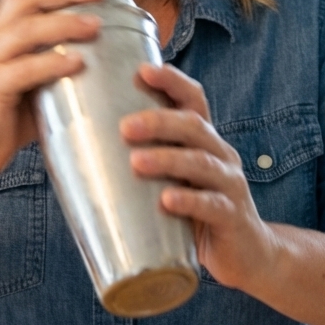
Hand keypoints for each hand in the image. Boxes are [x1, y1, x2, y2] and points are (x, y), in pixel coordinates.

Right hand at [0, 0, 104, 182]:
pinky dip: (53, 63)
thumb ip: (55, 57)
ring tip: (95, 25)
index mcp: (0, 28)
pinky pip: (24, 70)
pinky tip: (77, 63)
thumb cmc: (6, 115)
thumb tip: (103, 49)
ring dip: (65, 23)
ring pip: (26, 28)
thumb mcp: (31, 77)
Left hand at [120, 64, 278, 292]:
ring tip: (137, 162)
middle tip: (125, 127)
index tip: (143, 70)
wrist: (246, 253)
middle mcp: (221, 155)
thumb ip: (143, 163)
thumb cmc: (197, 212)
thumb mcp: (174, 180)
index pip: (193, 100)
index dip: (172, 82)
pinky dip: (189, 201)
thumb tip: (78, 151)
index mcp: (205, 141)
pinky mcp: (233, 218)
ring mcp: (230, 186)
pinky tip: (167, 201)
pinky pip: (213, 205)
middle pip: (194, 127)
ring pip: (202, 163)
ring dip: (168, 159)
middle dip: (160, 121)